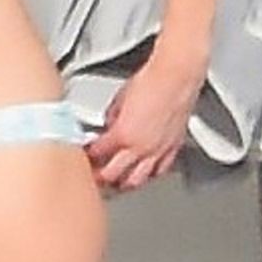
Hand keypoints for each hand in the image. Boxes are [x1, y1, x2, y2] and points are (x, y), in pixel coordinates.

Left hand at [85, 51, 203, 192]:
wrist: (176, 78)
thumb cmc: (150, 82)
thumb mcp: (119, 99)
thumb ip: (111, 117)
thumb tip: (109, 125)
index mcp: (122, 134)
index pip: (98, 154)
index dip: (88, 157)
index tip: (85, 156)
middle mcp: (140, 147)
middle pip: (114, 174)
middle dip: (100, 178)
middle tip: (94, 177)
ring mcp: (158, 151)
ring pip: (137, 180)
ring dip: (123, 183)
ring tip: (115, 183)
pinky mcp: (173, 149)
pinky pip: (159, 170)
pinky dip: (149, 175)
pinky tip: (144, 173)